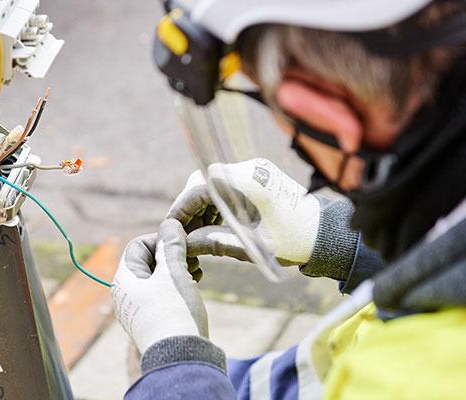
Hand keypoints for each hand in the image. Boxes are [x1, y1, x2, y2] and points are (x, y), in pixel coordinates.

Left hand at [112, 219, 207, 353]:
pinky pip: (163, 293)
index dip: (160, 238)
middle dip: (172, 254)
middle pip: (148, 260)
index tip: (182, 242)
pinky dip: (177, 284)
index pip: (137, 245)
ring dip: (177, 268)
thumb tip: (169, 223)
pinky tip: (194, 284)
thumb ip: (171, 246)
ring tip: (196, 271)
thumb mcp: (173, 273)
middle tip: (192, 257)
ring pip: (157, 277)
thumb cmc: (174, 312)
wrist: (181, 358)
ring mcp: (139, 308)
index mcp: (124, 279)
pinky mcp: (154, 319)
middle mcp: (127, 293)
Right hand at [167, 158, 319, 264]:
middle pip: (201, 182)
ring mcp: (254, 168)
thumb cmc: (291, 242)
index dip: (180, 210)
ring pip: (212, 183)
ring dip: (202, 205)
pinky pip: (226, 183)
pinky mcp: (258, 173)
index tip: (172, 230)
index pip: (198, 189)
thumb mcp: (248, 246)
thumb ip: (212, 241)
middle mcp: (248, 167)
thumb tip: (182, 243)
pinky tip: (216, 223)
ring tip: (200, 233)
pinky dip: (216, 201)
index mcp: (247, 182)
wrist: (323, 233)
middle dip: (189, 208)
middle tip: (185, 235)